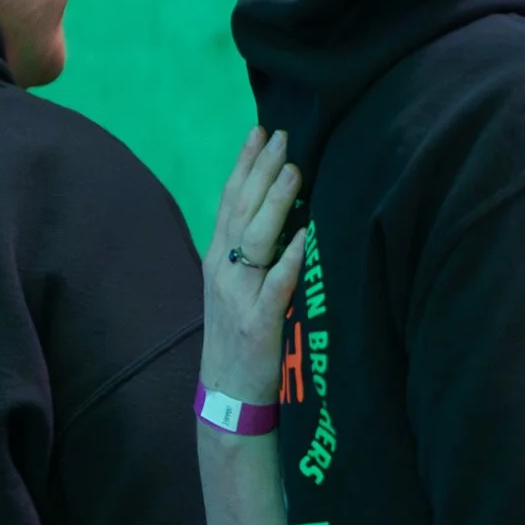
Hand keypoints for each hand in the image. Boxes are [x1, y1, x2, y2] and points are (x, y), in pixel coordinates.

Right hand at [200, 128, 304, 406]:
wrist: (229, 394)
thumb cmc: (242, 336)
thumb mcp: (239, 286)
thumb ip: (253, 250)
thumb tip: (281, 209)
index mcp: (219, 259)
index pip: (230, 200)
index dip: (244, 165)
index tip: (260, 130)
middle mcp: (224, 271)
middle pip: (241, 211)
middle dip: (260, 171)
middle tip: (282, 136)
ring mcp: (239, 297)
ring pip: (255, 240)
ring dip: (274, 203)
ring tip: (294, 171)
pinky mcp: (258, 325)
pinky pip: (276, 286)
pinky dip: (290, 259)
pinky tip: (306, 236)